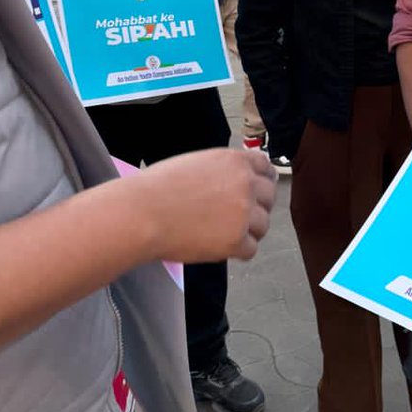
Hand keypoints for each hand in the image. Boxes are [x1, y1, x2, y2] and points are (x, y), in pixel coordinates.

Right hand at [137, 148, 276, 263]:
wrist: (141, 213)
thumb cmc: (159, 187)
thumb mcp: (198, 163)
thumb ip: (224, 169)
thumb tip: (242, 176)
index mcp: (235, 161)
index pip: (265, 167)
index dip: (262, 180)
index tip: (257, 191)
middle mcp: (246, 184)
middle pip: (270, 197)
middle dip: (257, 206)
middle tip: (235, 217)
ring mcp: (243, 213)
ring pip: (263, 225)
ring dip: (248, 230)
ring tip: (221, 233)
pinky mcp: (236, 241)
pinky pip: (251, 249)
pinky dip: (237, 251)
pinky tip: (218, 246)